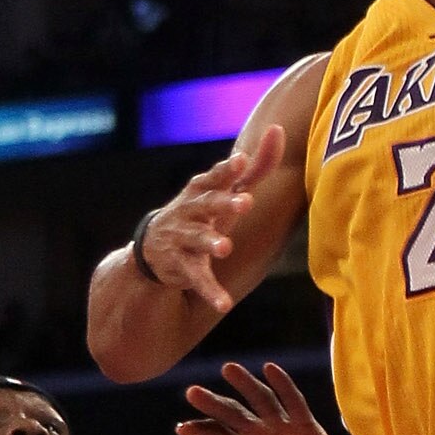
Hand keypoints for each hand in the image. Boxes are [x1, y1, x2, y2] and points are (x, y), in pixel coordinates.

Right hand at [135, 129, 285, 314]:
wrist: (155, 248)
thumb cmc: (201, 212)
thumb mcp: (225, 190)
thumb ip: (255, 166)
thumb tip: (279, 129)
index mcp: (202, 190)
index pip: (215, 176)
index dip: (227, 169)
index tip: (240, 161)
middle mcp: (190, 211)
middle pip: (207, 204)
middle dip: (224, 203)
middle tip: (245, 201)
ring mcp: (184, 239)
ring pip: (197, 240)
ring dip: (210, 242)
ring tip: (225, 247)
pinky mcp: (183, 266)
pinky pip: (198, 279)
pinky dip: (210, 292)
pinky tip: (223, 304)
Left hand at [166, 362, 366, 434]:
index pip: (214, 434)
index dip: (199, 429)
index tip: (182, 430)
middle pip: (231, 412)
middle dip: (213, 403)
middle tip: (193, 393)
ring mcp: (282, 430)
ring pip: (260, 400)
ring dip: (245, 384)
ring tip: (228, 369)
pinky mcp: (306, 429)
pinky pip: (294, 403)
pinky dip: (283, 385)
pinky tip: (270, 369)